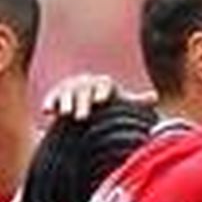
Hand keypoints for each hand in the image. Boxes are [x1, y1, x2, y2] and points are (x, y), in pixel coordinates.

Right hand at [41, 73, 157, 119]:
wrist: (85, 94)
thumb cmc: (107, 101)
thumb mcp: (121, 101)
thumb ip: (136, 101)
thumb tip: (155, 96)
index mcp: (103, 85)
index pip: (104, 84)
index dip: (103, 91)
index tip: (102, 100)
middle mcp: (86, 84)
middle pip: (84, 91)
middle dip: (83, 103)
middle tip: (82, 117)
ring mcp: (69, 89)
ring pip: (67, 94)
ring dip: (65, 103)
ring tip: (65, 114)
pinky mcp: (55, 95)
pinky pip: (51, 98)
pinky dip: (49, 104)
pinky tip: (47, 112)